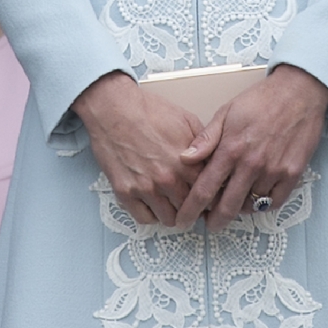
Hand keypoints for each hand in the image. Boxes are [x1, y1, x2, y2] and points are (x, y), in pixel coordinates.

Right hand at [73, 70, 201, 226]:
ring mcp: (145, 188)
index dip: (210, 195)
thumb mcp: (187, 121)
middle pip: (190, 210)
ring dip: (173, 214)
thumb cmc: (148, 111)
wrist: (114, 108)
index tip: (208, 196)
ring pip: (169, 219)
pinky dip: (150, 215)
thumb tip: (214, 160)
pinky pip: (143, 218)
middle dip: (193, 208)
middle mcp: (168, 180)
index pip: (209, 193)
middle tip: (191, 204)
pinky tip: (152, 205)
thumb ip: (203, 145)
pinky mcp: (125, 192)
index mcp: (187, 164)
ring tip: (172, 205)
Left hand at [175, 63, 327, 232]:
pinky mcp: (293, 173)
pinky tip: (256, 199)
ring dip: (239, 209)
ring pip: (251, 205)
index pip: (205, 189)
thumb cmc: (261, 99)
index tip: (184, 220)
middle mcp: (251, 164)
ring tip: (233, 205)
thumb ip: (206, 139)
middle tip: (208, 225)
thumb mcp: (226, 112)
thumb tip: (184, 158)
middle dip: (214, 221)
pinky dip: (263, 205)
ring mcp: (274, 170)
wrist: (299, 91)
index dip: (191, 209)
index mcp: (231, 149)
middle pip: (227, 206)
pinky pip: (275, 201)